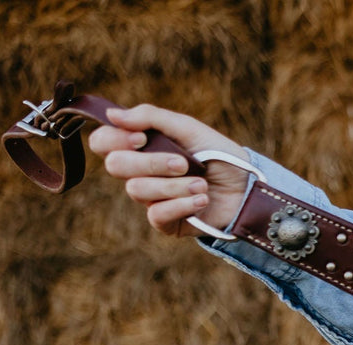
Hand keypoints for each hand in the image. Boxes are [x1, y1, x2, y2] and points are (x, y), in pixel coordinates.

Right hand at [87, 104, 250, 237]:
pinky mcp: (166, 222)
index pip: (103, 142)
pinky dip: (181, 205)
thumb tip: (112, 114)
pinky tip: (202, 200)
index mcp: (140, 146)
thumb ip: (151, 117)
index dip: (114, 139)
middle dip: (151, 163)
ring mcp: (151, 198)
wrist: (249, 188)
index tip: (141, 138)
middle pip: (115, 166)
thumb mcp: (188, 128)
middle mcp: (140, 172)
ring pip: (137, 190)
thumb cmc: (219, 156)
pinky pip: (156, 214)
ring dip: (174, 186)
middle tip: (183, 163)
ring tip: (202, 185)